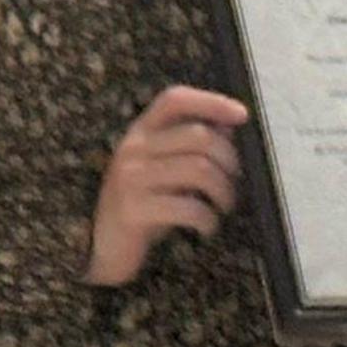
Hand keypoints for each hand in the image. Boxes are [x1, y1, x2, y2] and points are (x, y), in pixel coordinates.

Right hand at [87, 85, 246, 286]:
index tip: (242, 115)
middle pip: (199, 136)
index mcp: (140, 132)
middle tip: (233, 182)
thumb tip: (229, 128)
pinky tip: (207, 227)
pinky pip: (188, 207)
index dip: (211, 102)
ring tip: (224, 205)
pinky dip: (208, 218)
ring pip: (200, 169)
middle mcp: (133, 149)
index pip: (175, 100)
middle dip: (229, 160)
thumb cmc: (142, 204)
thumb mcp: (163, 168)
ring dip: (224, 191)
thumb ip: (190, 146)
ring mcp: (131, 179)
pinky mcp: (134, 210)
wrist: (103, 246)